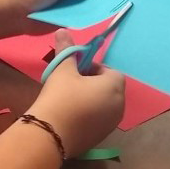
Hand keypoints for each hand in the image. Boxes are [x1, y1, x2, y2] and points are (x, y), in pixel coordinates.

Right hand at [30, 31, 125, 156]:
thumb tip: (63, 30)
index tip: (75, 70)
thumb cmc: (60, 97)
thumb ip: (66, 50)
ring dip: (91, 99)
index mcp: (114, 87)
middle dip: (93, 83)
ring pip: (105, 105)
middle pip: (110, 88)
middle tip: (70, 83)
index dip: (93, 68)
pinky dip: (88, 115)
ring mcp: (111, 125)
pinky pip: (98, 120)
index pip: (111, 71)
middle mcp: (119, 106)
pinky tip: (69, 116)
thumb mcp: (62, 70)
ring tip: (68, 100)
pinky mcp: (101, 138)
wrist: (49, 135)